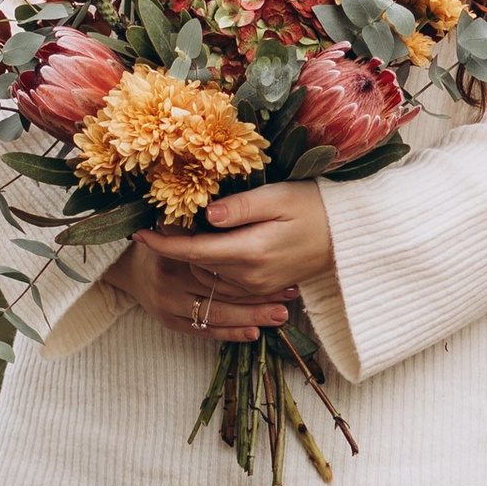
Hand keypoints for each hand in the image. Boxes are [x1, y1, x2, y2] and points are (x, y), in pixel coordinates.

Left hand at [114, 183, 335, 342]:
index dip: (162, 244)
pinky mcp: (263, 288)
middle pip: (196, 265)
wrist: (348, 236)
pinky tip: (214, 246)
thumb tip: (205, 215)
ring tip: (186, 230)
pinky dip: (212, 267)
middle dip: (176, 246)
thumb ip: (240, 208)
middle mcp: (250, 276)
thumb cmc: (314, 207)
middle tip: (164, 220)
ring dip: (193, 257)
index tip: (138, 233)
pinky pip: (225, 283)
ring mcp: (257, 286)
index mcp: (250, 251)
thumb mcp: (278, 197)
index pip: (194, 250)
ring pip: (208, 277)